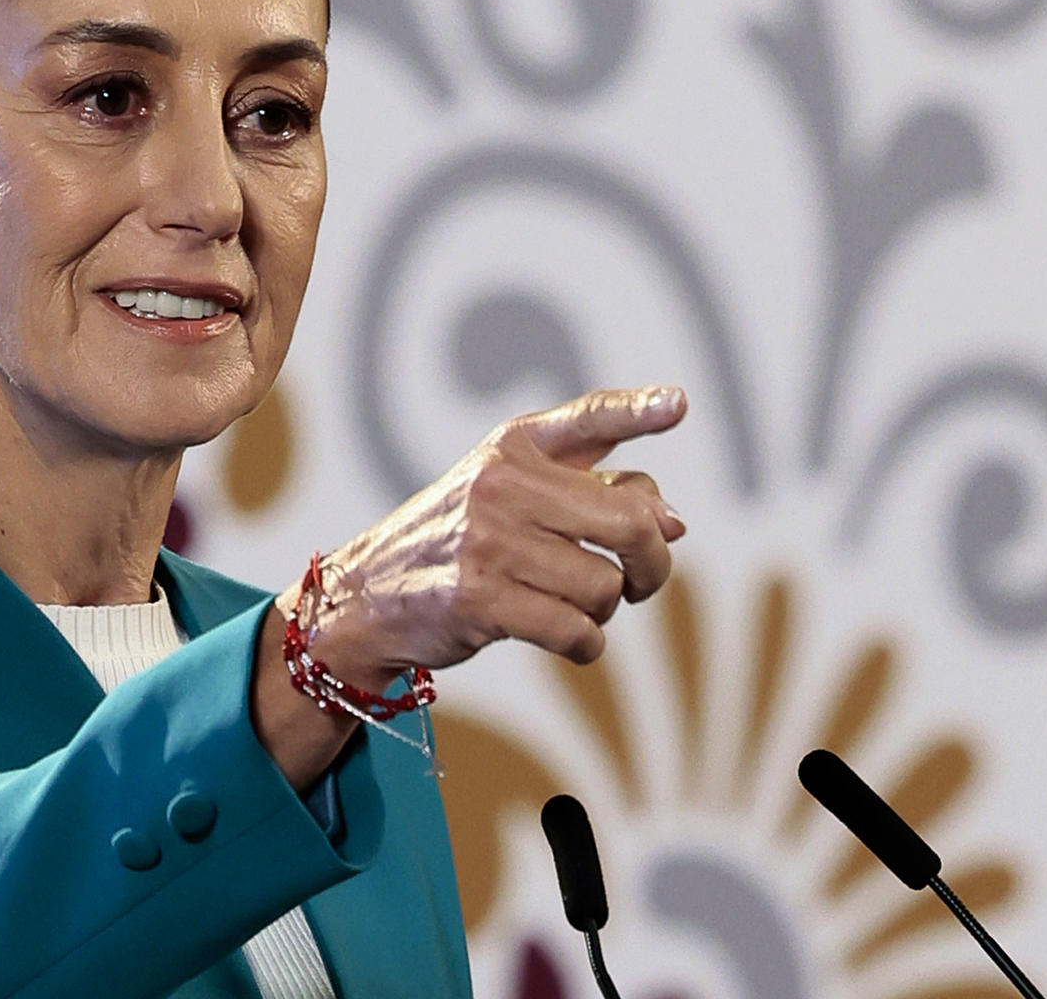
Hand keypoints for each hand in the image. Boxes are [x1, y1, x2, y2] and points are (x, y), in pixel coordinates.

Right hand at [299, 385, 687, 684]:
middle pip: (629, 522)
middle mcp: (501, 484)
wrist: (367, 595)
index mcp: (512, 447)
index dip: (636, 409)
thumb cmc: (460, 542)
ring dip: (605, 609)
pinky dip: (586, 643)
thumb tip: (674, 525)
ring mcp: (489, 541)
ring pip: (605, 586)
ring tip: (574, 604)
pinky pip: (577, 631)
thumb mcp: (513, 495)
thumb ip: (593, 492)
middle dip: (653, 561)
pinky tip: (569, 638)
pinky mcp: (481, 600)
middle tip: (643, 580)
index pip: (587, 419)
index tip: (679, 404)